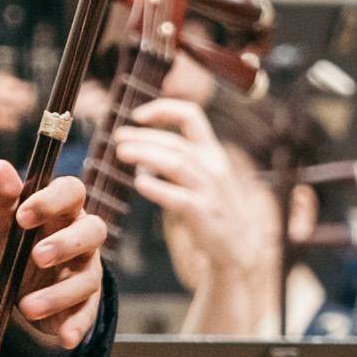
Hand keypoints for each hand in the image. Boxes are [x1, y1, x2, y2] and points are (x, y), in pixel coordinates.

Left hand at [0, 162, 107, 349]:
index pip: (72, 191)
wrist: (15, 287)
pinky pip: (87, 313)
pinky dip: (76, 326)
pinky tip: (64, 337)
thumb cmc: (14, 243)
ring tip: (26, 307)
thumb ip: (2, 198)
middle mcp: (82, 237)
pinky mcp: (85, 303)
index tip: (23, 215)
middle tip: (36, 257)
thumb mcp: (2, 223)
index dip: (52, 200)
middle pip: (94, 231)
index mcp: (63, 209)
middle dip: (66, 244)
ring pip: (87, 278)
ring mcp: (87, 270)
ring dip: (58, 294)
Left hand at [112, 96, 267, 274]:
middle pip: (175, 142)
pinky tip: (139, 183)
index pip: (191, 116)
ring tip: (121, 153)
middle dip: (144, 136)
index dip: (163, 109)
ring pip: (176, 164)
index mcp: (212, 152)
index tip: (137, 115)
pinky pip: (179, 198)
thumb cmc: (212, 210)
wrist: (239, 247)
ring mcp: (211, 190)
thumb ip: (179, 160)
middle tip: (118, 138)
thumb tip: (141, 147)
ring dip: (146, 155)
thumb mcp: (201, 177)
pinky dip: (158, 188)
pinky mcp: (205, 214)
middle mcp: (214, 166)